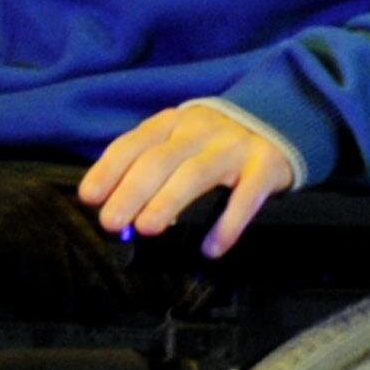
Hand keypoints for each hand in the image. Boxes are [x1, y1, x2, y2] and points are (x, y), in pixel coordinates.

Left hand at [77, 102, 298, 258]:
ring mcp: (234, 146)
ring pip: (196, 173)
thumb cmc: (212, 142)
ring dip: (169, 201)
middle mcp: (201, 130)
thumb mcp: (178, 141)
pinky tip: (211, 248)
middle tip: (112, 222)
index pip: (135, 143)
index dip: (110, 169)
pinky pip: (246, 196)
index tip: (90, 197)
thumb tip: (109, 207)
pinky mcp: (266, 164)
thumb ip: (147, 166)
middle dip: (132, 191)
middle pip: (161, 159)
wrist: (278, 121)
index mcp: (173, 122)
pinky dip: (229, 223)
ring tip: (148, 228)